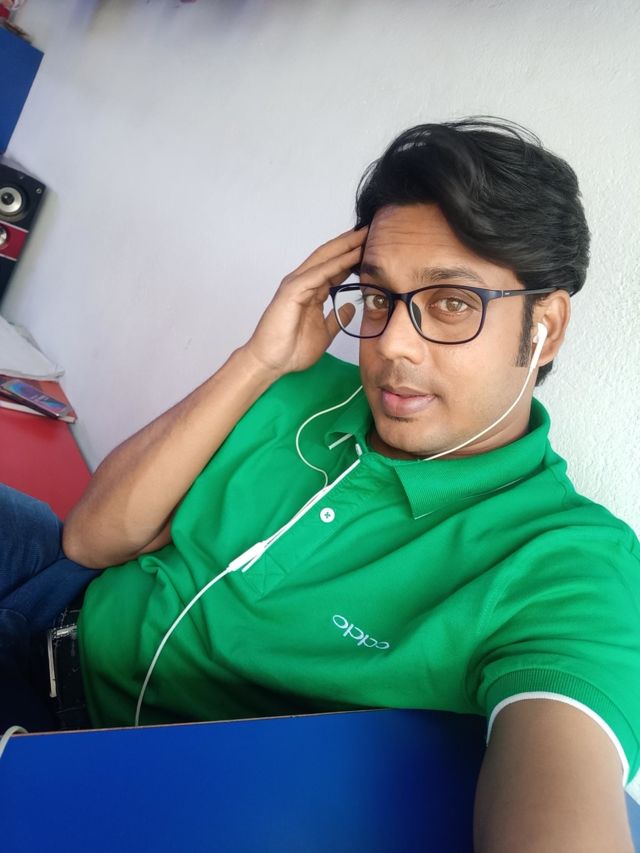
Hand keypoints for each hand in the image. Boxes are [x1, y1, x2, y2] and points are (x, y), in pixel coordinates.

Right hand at [242, 225, 368, 376]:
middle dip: (350, 242)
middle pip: (330, 256)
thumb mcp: (324, 332)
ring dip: (345, 247)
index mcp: (311, 291)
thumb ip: (336, 318)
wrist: (271, 363)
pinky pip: (317, 274)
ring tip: (364, 235)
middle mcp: (303, 282)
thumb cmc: (291, 349)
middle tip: (372, 230)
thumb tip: (349, 307)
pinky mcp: (292, 291)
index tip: (372, 247)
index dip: (352, 255)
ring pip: (324, 259)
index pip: (334, 267)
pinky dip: (334, 264)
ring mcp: (296, 284)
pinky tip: (350, 256)